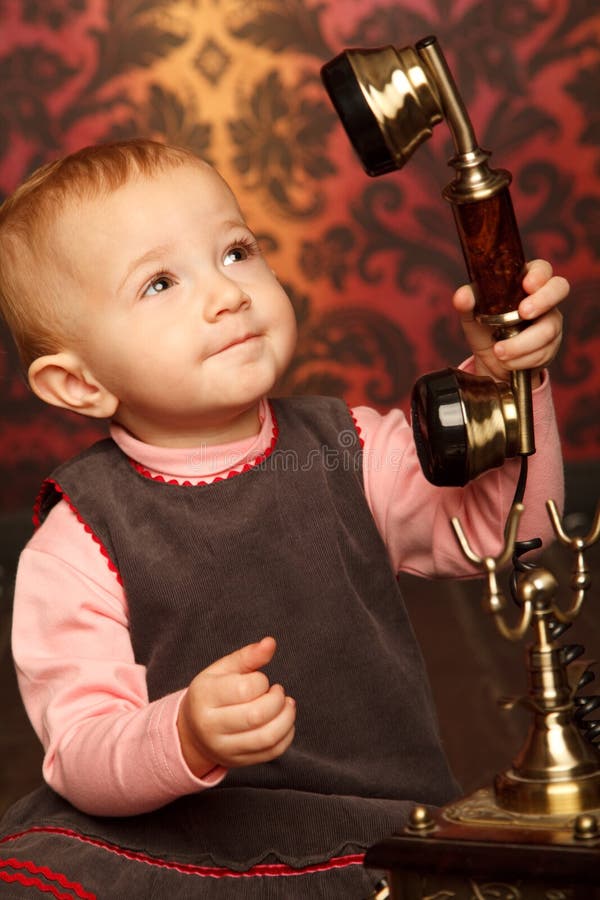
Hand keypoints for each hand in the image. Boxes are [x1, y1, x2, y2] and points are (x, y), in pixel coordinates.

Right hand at [177, 636, 295, 776]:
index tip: (260, 680)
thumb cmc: (211, 693)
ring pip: (267, 738)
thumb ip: (247, 656)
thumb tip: (271, 643)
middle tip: (278, 692)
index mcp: (204, 696)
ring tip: (287, 705)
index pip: (245, 689)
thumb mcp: (222, 670)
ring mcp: (224, 748)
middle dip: (277, 701)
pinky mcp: (238, 762)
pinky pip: (272, 752)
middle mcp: (211, 726)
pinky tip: (284, 721)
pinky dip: (287, 735)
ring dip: (287, 718)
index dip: (262, 682)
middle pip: (257, 716)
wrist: (193, 730)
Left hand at [452, 259, 567, 386]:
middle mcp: (544, 299)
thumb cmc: (485, 328)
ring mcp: (551, 321)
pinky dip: (521, 360)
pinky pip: (543, 353)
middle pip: (560, 288)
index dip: (539, 275)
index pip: (542, 269)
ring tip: (499, 351)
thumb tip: (463, 296)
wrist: (492, 361)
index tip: (526, 285)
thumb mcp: (472, 316)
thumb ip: (466, 304)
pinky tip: (507, 362)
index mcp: (525, 283)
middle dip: (543, 300)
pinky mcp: (551, 346)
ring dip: (521, 344)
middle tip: (524, 313)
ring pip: (548, 329)